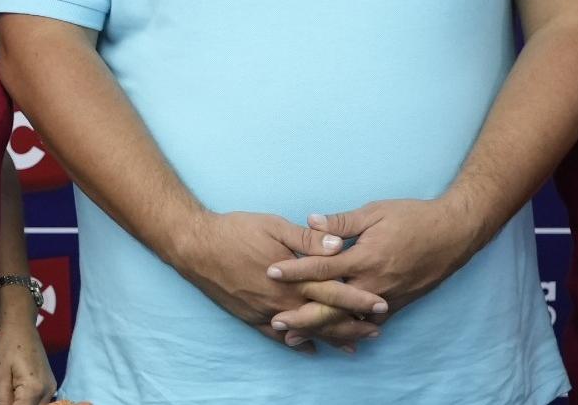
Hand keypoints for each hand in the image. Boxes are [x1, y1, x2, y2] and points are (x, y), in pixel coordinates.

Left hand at [0, 300, 57, 404]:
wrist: (19, 323)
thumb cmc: (6, 345)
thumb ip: (0, 401)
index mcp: (35, 390)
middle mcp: (48, 392)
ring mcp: (51, 389)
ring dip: (18, 404)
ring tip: (4, 393)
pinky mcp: (49, 385)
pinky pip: (37, 402)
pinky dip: (24, 402)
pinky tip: (12, 394)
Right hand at [168, 211, 381, 350]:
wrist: (195, 247)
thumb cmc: (235, 230)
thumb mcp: (274, 226)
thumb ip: (307, 239)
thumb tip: (337, 245)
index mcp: (292, 278)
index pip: (333, 291)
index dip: (359, 299)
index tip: (381, 305)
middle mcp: (282, 301)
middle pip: (324, 318)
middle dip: (352, 325)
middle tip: (377, 330)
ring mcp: (266, 312)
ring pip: (305, 331)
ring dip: (330, 338)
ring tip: (353, 344)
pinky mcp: (251, 317)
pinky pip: (279, 338)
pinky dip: (298, 345)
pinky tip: (313, 350)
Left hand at [265, 196, 490, 331]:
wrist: (453, 234)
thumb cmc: (413, 218)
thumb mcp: (375, 211)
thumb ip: (342, 220)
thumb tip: (311, 221)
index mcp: (366, 257)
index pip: (323, 267)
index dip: (295, 270)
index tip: (271, 272)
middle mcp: (374, 283)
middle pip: (331, 306)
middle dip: (302, 315)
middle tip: (275, 321)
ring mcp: (386, 298)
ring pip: (348, 321)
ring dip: (321, 329)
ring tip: (295, 336)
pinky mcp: (397, 305)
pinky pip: (368, 324)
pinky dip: (348, 332)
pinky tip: (333, 338)